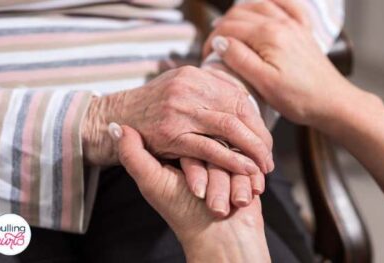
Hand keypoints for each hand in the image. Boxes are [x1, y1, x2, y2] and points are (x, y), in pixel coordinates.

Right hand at [82, 66, 273, 175]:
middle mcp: (189, 87)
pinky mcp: (172, 133)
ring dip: (251, 149)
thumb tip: (242, 102)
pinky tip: (245, 170)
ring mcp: (180, 109)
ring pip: (229, 127)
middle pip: (238, 110)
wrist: (114, 118)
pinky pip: (210, 147)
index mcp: (194, 75)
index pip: (238, 96)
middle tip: (269, 158)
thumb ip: (207, 92)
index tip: (266, 140)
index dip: (256, 120)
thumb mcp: (179, 89)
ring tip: (263, 167)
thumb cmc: (152, 109)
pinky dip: (231, 159)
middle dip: (259, 137)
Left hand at [112, 124, 270, 262]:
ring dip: (228, 187)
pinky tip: (239, 201)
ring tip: (221, 208)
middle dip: (214, 181)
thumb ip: (132, 154)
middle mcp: (201, 154)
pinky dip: (243, 187)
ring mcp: (225, 160)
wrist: (222, 238)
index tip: (194, 193)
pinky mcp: (245, 167)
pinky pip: (250, 163)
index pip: (189, 141)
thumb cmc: (185, 215)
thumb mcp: (152, 183)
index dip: (194, 169)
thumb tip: (115, 126)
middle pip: (213, 148)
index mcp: (178, 153)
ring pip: (232, 156)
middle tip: (206, 202)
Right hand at [204, 1, 357, 129]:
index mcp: (269, 36)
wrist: (333, 103)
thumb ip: (240, 59)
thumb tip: (220, 42)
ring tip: (228, 27)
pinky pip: (287, 4)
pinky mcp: (303, 31)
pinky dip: (272, 1)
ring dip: (240, 13)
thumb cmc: (300, 99)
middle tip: (214, 48)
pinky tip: (265, 6)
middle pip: (240, 14)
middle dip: (221, 28)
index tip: (207, 57)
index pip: (228, 29)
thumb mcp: (264, 84)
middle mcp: (282, 23)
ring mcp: (294, 25)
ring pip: (259, 5)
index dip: (212, 41)